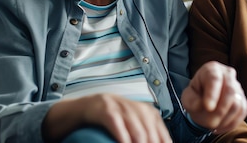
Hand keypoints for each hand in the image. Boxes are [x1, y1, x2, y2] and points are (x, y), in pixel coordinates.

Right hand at [44, 93, 171, 142]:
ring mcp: (120, 106)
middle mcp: (136, 107)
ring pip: (136, 127)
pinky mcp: (105, 109)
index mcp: (146, 112)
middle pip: (149, 130)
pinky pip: (116, 123)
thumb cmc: (110, 120)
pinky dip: (122, 136)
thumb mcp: (131, 124)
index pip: (160, 131)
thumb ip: (144, 133)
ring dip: (139, 142)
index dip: (163, 142)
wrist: (84, 108)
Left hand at [180, 61, 246, 133]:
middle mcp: (228, 74)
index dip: (212, 94)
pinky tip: (219, 127)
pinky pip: (242, 112)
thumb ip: (192, 101)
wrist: (204, 100)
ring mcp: (238, 86)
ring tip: (212, 125)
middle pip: (230, 91)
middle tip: (209, 124)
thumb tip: (203, 106)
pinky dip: (231, 123)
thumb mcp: (187, 98)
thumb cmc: (195, 96)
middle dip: (220, 110)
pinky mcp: (243, 99)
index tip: (208, 107)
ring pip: (238, 103)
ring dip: (225, 119)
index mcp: (212, 69)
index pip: (214, 79)